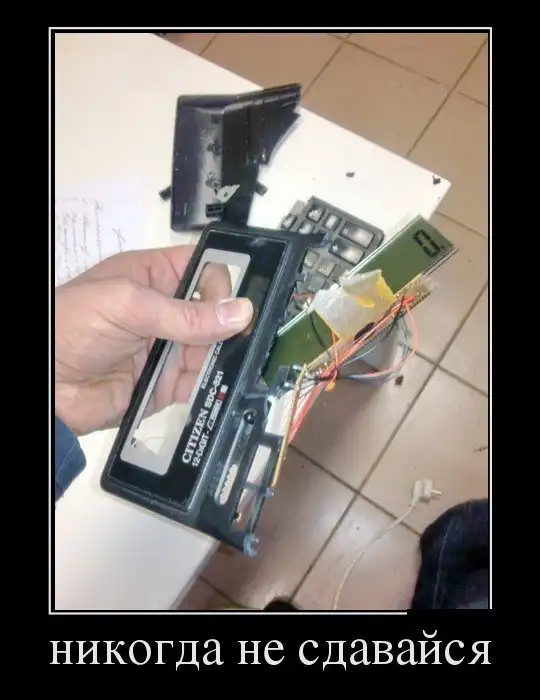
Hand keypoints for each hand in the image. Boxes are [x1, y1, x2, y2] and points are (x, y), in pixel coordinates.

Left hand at [55, 246, 252, 435]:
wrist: (45, 385)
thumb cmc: (75, 326)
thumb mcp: (128, 305)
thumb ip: (185, 313)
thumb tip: (241, 312)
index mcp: (152, 276)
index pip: (203, 268)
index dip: (221, 282)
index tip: (229, 304)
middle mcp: (165, 310)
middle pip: (214, 311)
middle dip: (230, 323)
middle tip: (246, 338)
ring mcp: (167, 348)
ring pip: (213, 347)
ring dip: (224, 355)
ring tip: (234, 362)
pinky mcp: (167, 384)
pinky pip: (199, 381)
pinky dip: (212, 384)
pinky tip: (222, 383)